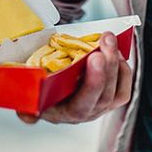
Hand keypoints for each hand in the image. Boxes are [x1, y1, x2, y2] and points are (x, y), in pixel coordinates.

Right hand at [17, 32, 132, 124]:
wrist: (53, 97)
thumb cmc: (41, 94)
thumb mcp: (29, 100)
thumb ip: (26, 107)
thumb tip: (27, 113)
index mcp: (65, 113)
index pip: (82, 104)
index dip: (93, 81)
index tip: (94, 57)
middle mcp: (87, 113)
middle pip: (104, 94)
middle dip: (108, 65)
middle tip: (105, 40)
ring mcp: (102, 107)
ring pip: (117, 90)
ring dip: (116, 62)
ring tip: (109, 39)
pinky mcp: (113, 98)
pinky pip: (125, 86)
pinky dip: (123, 68)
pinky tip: (115, 51)